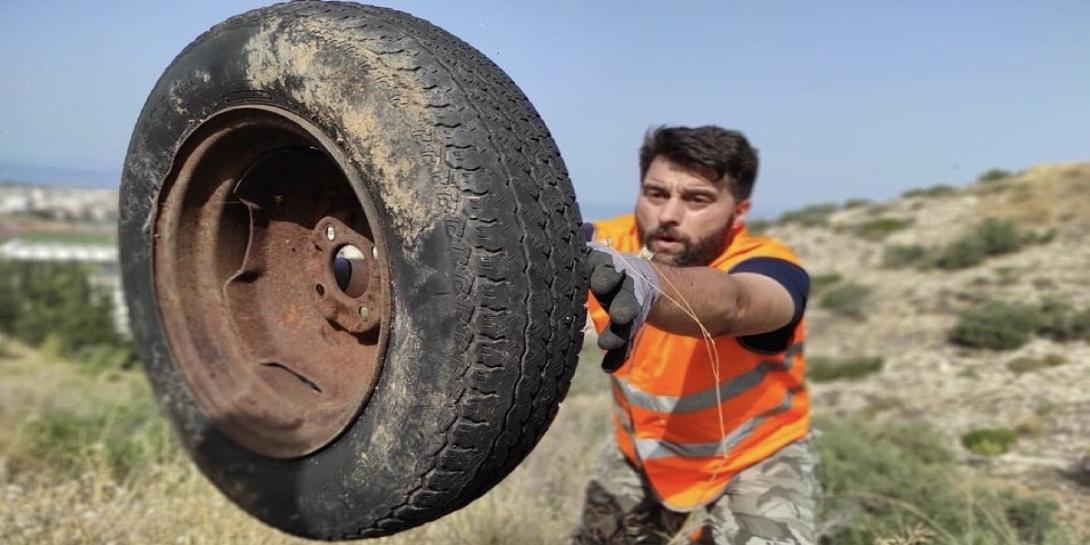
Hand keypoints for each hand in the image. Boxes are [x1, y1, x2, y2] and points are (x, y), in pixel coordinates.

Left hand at [585, 242, 659, 371]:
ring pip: (627, 323)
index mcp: (611, 267)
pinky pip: (626, 343)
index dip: (605, 275)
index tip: (599, 283)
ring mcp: (630, 309)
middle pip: (626, 296)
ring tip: (607, 345)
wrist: (645, 282)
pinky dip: (618, 355)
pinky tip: (608, 366)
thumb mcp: (593, 254)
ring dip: (618, 334)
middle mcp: (624, 287)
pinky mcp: (630, 328)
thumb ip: (585, 244)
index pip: (608, 268)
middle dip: (623, 305)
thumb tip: (579, 224)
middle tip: (621, 316)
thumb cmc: (605, 267)